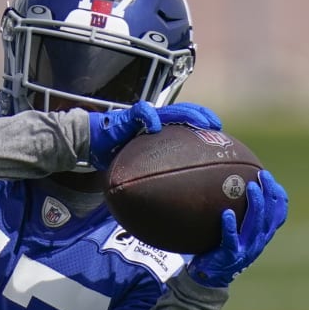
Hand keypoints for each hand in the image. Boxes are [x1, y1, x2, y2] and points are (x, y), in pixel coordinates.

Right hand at [85, 101, 223, 168]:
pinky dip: (148, 119)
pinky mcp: (126, 115)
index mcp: (158, 129)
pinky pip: (140, 113)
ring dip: (185, 114)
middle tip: (216, 126)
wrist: (91, 144)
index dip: (201, 124)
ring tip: (198, 122)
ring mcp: (141, 117)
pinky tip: (153, 127)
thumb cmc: (113, 155)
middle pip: (183, 112)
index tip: (218, 133)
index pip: (184, 121)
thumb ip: (153, 175)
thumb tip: (169, 199)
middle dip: (201, 115)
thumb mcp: (138, 167)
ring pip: (168, 109)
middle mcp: (153, 120)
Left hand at [188, 169, 288, 287]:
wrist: (210, 275)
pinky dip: (230, 226)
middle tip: (262, 175)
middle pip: (270, 215)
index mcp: (263, 234)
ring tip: (251, 187)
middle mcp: (259, 241)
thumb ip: (241, 212)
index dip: (277, 195)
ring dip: (256, 204)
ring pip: (256, 225)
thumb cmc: (222, 247)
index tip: (268, 177)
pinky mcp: (231, 256)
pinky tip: (226, 213)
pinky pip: (231, 239)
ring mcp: (246, 249)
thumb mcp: (237, 229)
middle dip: (269, 192)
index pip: (278, 213)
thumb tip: (231, 180)